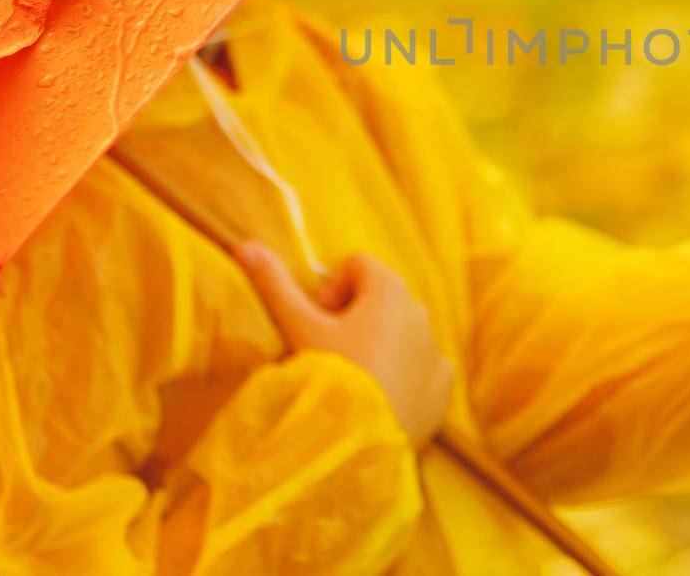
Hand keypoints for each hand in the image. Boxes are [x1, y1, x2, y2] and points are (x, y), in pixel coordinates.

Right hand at [236, 244, 454, 447]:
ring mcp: (435, 350)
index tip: (319, 323)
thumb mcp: (299, 328)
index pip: (359, 266)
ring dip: (378, 348)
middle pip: (381, 300)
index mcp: (390, 290)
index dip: (333, 290)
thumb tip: (246, 246)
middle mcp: (420, 312)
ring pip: (401, 336)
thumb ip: (274, 284)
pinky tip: (379, 402)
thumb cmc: (330, 375)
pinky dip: (403, 378)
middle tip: (329, 355)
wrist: (360, 444)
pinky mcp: (443, 386)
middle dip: (355, 319)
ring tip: (352, 382)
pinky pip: (422, 370)